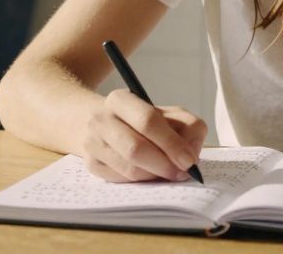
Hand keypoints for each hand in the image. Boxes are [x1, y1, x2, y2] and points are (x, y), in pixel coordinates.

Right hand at [81, 89, 205, 181]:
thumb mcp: (167, 113)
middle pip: (135, 149)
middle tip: (182, 173)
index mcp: (120, 100)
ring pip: (129, 170)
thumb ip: (187, 127)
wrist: (101, 124)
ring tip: (169, 173)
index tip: (189, 161)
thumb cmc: (141, 120)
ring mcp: (92, 143)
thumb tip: (191, 155)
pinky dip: (142, 182)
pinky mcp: (91, 164)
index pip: (147, 121)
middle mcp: (100, 120)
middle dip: (164, 165)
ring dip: (155, 176)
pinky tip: (150, 174)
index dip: (171, 143)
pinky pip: (122, 181)